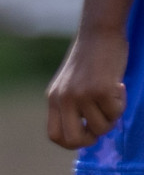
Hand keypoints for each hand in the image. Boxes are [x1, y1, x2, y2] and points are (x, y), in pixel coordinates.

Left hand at [47, 30, 128, 148]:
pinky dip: (121, 104)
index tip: (86, 135)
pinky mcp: (100, 90)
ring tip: (113, 98)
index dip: (71, 142)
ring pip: (100, 127)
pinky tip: (119, 87)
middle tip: (103, 124)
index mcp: (53, 99)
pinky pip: (115, 112)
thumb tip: (85, 133)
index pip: (55, 136)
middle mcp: (63, 100)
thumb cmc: (90, 58)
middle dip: (92, 139)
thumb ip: (72, 106)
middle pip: (74, 139)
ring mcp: (81, 95)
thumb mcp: (71, 84)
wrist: (99, 32)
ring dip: (112, 117)